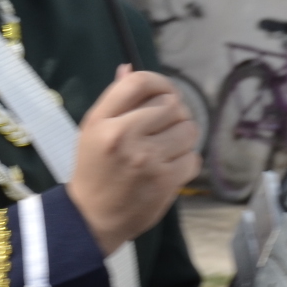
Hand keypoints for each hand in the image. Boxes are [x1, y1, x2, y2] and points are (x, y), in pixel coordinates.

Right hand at [69, 67, 201, 252]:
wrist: (93, 217)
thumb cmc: (94, 170)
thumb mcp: (92, 130)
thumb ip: (114, 100)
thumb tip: (129, 68)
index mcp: (103, 121)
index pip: (140, 83)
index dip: (160, 83)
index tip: (164, 93)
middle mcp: (125, 136)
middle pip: (172, 105)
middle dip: (174, 114)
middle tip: (165, 127)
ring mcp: (148, 159)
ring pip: (189, 129)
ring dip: (183, 136)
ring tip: (168, 147)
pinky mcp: (166, 181)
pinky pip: (193, 157)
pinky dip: (186, 161)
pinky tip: (170, 167)